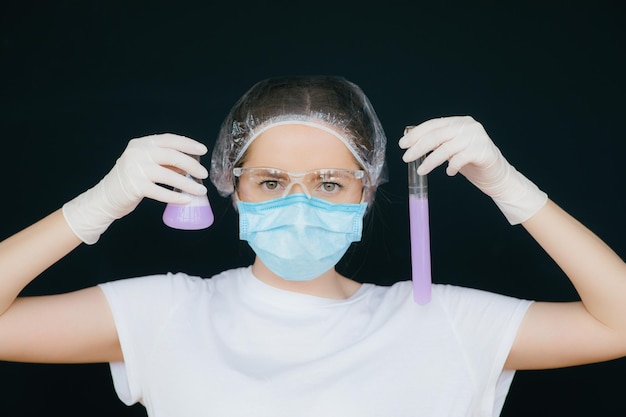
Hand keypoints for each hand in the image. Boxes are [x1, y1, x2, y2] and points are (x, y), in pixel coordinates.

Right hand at [62, 134, 208, 243]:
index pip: (168, 139)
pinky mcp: (134, 186)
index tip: (203, 150)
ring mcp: (134, 169)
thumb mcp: (146, 164)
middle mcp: (137, 153)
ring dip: (188, 184)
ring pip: (169, 175)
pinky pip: (161, 192)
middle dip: (192, 165)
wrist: (106, 197)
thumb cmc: (131, 180)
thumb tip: (192, 164)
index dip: (187, 144)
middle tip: (204, 174)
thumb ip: (166, 161)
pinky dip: (176, 196)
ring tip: (201, 190)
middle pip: (171, 155)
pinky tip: (186, 200)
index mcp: (141, 144)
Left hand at [399, 116, 546, 223]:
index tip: (403, 144)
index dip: (416, 134)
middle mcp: (468, 126)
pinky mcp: (483, 151)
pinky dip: (451, 166)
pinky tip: (449, 172)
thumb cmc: (471, 162)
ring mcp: (477, 137)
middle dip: (418, 147)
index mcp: (459, 122)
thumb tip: (411, 141)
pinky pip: (460, 158)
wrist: (496, 175)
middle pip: (436, 135)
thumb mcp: (451, 149)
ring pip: (446, 148)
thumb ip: (437, 142)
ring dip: (430, 161)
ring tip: (421, 170)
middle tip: (406, 158)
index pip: (433, 124)